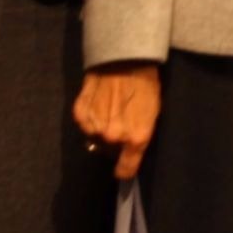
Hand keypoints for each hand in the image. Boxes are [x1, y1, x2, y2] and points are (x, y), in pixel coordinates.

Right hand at [73, 62, 161, 180]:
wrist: (124, 60)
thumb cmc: (146, 85)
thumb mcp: (153, 112)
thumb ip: (140, 134)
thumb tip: (129, 149)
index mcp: (135, 138)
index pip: (126, 169)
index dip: (124, 171)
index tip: (123, 170)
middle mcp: (113, 137)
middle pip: (109, 150)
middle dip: (114, 141)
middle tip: (120, 122)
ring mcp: (94, 127)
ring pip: (95, 138)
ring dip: (100, 129)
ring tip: (109, 109)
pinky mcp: (79, 115)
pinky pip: (84, 125)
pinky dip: (89, 118)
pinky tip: (98, 103)